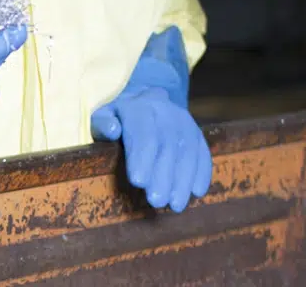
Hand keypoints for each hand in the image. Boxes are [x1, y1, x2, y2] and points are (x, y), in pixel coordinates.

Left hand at [92, 87, 211, 212]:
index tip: (138, 182)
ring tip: (176, 205)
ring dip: (183, 180)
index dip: (141, 158)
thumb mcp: (103, 116)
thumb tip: (112, 130)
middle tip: (157, 202)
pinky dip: (201, 173)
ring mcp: (185, 122)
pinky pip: (203, 153)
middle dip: (162, 176)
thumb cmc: (118, 117)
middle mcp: (165, 112)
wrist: (146, 100)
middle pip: (167, 146)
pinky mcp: (197, 133)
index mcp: (139, 108)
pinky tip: (196, 192)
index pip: (143, 134)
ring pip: (188, 152)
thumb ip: (102, 124)